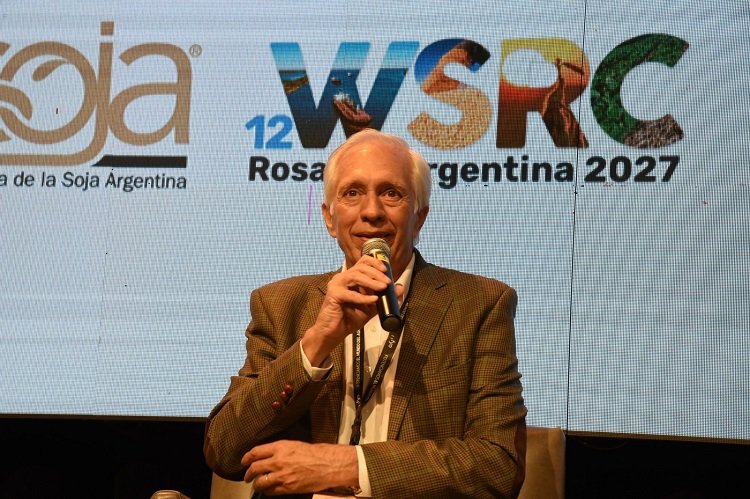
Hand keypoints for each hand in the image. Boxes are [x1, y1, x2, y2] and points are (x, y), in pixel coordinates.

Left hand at [241, 441, 357, 494]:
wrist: (327, 464)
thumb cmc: (315, 453)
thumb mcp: (294, 445)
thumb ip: (279, 450)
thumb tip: (268, 456)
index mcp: (280, 447)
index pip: (255, 452)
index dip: (246, 457)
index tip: (244, 461)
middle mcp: (278, 460)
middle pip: (255, 467)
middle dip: (248, 473)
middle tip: (247, 476)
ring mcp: (282, 475)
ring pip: (260, 481)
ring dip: (256, 484)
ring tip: (256, 485)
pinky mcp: (287, 487)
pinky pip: (271, 491)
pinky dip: (268, 491)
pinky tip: (269, 489)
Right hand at [301, 255, 402, 365]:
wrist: (334, 333)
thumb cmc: (350, 319)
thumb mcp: (371, 307)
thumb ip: (384, 298)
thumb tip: (400, 288)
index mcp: (351, 278)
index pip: (363, 262)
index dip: (375, 263)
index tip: (386, 270)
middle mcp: (343, 278)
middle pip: (361, 268)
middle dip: (376, 274)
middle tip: (387, 283)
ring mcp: (336, 285)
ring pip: (355, 276)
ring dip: (371, 281)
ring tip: (383, 287)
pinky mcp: (333, 295)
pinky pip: (350, 294)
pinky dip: (363, 297)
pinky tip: (373, 300)